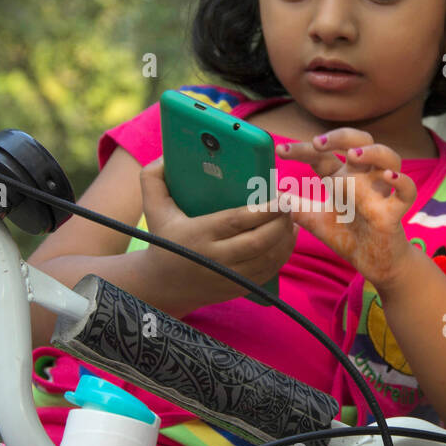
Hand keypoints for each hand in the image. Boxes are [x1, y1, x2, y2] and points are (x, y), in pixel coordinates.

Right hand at [138, 156, 298, 309]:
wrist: (162, 285)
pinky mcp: (239, 288)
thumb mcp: (153, 208)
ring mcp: (229, 277)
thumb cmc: (162, 239)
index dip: (264, 210)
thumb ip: (153, 178)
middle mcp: (215, 259)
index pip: (236, 221)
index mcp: (197, 235)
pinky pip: (269, 272)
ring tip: (292, 217)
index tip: (281, 196)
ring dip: (286, 237)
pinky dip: (283, 254)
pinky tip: (288, 236)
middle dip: (281, 222)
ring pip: (268, 258)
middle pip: (258, 241)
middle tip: (291, 202)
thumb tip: (168, 156)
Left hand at [275, 129, 416, 290]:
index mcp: (343, 176)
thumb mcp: (316, 221)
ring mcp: (381, 192)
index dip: (301, 150)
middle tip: (318, 143)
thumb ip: (296, 208)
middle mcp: (363, 177)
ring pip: (389, 158)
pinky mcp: (395, 212)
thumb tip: (272, 198)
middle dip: (341, 136)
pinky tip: (389, 178)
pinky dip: (402, 182)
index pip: (323, 154)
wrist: (375, 264)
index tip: (280, 151)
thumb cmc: (349, 236)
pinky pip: (406, 192)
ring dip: (374, 152)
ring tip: (353, 156)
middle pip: (361, 141)